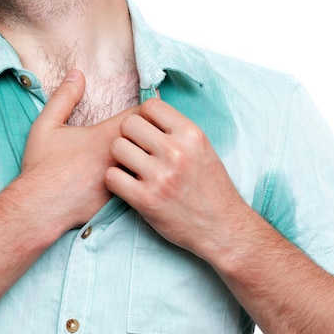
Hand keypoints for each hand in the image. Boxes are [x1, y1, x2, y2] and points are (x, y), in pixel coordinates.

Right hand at [19, 69, 138, 231]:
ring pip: (149, 163)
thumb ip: (64, 97)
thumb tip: (77, 73)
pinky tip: (138, 178)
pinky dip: (141, 178)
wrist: (39, 208)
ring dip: (149, 157)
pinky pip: (140, 185)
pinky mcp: (121, 200)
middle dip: (153, 134)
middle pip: (151, 139)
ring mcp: (122, 181)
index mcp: (105, 135)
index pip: (142, 115)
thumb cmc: (42, 167)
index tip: (145, 111)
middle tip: (154, 131)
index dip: (146, 111)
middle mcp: (119, 157)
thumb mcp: (46, 125)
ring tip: (150, 155)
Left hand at [104, 98, 250, 259]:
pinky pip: (111, 176)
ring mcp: (160, 176)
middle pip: (128, 124)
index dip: (145, 118)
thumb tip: (145, 110)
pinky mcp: (145, 199)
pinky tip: (129, 186)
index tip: (149, 134)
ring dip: (120, 159)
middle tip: (138, 153)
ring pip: (116, 147)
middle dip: (130, 137)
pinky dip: (116, 181)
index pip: (151, 105)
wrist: (222, 228)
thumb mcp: (202, 149)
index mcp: (191, 134)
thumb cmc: (210, 187)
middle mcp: (176, 152)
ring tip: (134, 169)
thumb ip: (176, 130)